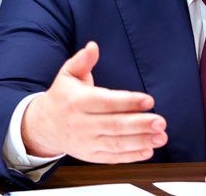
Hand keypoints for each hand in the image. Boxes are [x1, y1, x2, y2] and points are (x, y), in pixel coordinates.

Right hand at [21, 41, 167, 162]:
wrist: (44, 126)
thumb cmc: (62, 96)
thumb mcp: (68, 74)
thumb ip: (83, 60)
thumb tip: (93, 46)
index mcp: (77, 102)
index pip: (106, 102)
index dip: (128, 102)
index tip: (148, 100)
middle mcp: (82, 124)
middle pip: (114, 126)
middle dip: (140, 124)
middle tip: (160, 121)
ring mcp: (86, 142)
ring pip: (116, 144)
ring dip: (141, 141)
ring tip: (161, 136)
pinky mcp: (91, 155)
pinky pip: (113, 157)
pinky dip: (131, 156)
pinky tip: (148, 151)